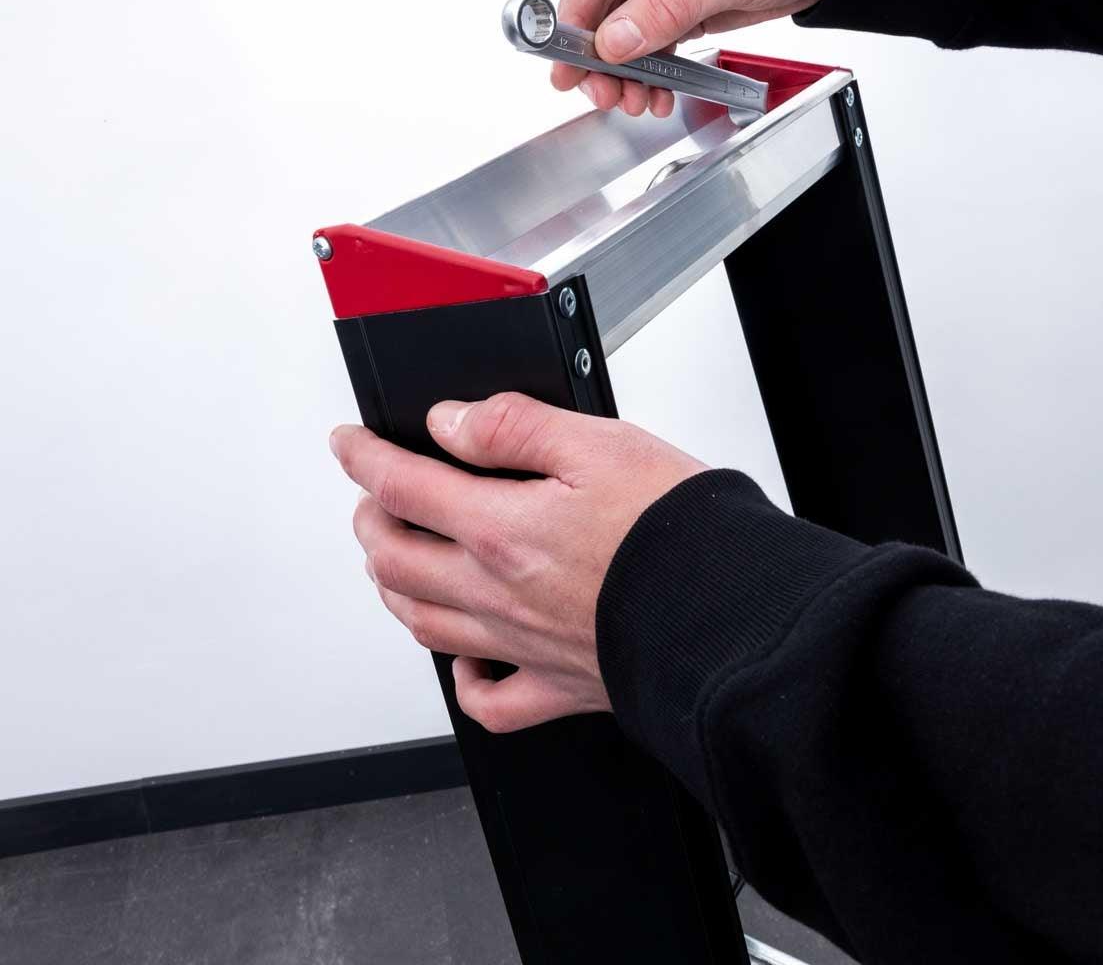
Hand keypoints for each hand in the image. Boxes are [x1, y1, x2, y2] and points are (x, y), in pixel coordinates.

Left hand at [330, 393, 704, 731]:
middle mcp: (498, 593)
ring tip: (393, 561)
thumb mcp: (596, 443)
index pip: (401, 488)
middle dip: (368, 522)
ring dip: (392, 587)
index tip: (348, 443)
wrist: (730, 611)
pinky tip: (464, 662)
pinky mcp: (560, 686)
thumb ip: (512, 426)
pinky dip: (464, 683)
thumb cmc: (675, 529)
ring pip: (423, 624)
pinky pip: (491, 703)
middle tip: (371, 497)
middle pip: (394, 562)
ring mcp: (522, 645)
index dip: (362, 458)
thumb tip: (451, 423)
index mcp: (502, 529)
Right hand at [554, 0, 849, 116]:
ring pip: (625, 32)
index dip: (575, 25)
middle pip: (603, 10)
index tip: (565, 66)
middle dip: (601, 59)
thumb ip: (668, 8)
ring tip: (635, 101)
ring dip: (627, 72)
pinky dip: (652, 70)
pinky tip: (656, 92)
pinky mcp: (683, 0)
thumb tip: (616, 40)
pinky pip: (653, 41)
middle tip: (604, 95)